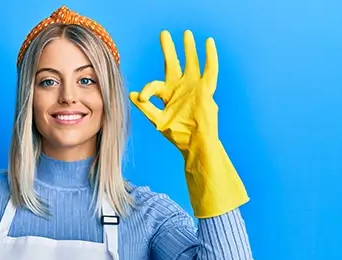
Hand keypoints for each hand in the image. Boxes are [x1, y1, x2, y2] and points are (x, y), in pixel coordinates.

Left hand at [129, 30, 248, 217]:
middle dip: (169, 50)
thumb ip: (146, 107)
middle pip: (173, 64)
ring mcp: (194, 87)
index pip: (155, 84)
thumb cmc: (177, 134)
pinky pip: (209, 69)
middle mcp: (180, 88)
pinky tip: (208, 42)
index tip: (141, 97)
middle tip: (163, 34)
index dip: (148, 89)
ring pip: (191, 63)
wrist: (195, 143)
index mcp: (167, 95)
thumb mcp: (157, 120)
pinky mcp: (206, 89)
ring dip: (189, 49)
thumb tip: (131, 94)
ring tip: (186, 34)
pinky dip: (209, 56)